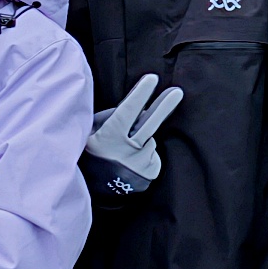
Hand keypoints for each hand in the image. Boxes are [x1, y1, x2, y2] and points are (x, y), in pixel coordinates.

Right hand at [83, 72, 183, 203]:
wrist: (94, 190)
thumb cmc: (91, 154)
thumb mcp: (90, 134)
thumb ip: (111, 118)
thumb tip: (136, 107)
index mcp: (108, 138)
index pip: (127, 111)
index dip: (140, 94)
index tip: (152, 78)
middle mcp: (126, 151)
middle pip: (149, 123)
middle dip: (164, 105)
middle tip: (177, 91)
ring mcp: (140, 163)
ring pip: (150, 139)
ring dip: (143, 138)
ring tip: (127, 149)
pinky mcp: (150, 172)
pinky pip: (153, 153)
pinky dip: (146, 151)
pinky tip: (134, 158)